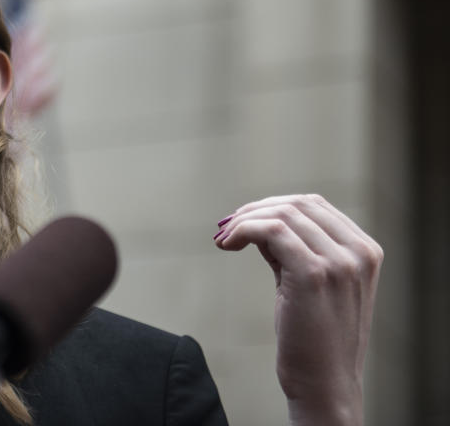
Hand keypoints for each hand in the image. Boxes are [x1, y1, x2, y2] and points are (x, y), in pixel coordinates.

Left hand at [214, 194, 382, 425]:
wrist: (325, 385)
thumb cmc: (313, 338)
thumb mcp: (310, 282)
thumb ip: (293, 249)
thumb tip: (258, 220)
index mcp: (365, 250)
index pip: (314, 205)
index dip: (272, 206)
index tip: (242, 221)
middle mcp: (358, 252)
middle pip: (297, 204)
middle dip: (255, 210)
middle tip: (225, 228)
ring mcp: (340, 262)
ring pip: (282, 214)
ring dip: (245, 220)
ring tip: (224, 238)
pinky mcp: (315, 274)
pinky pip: (272, 230)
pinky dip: (244, 229)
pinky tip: (227, 245)